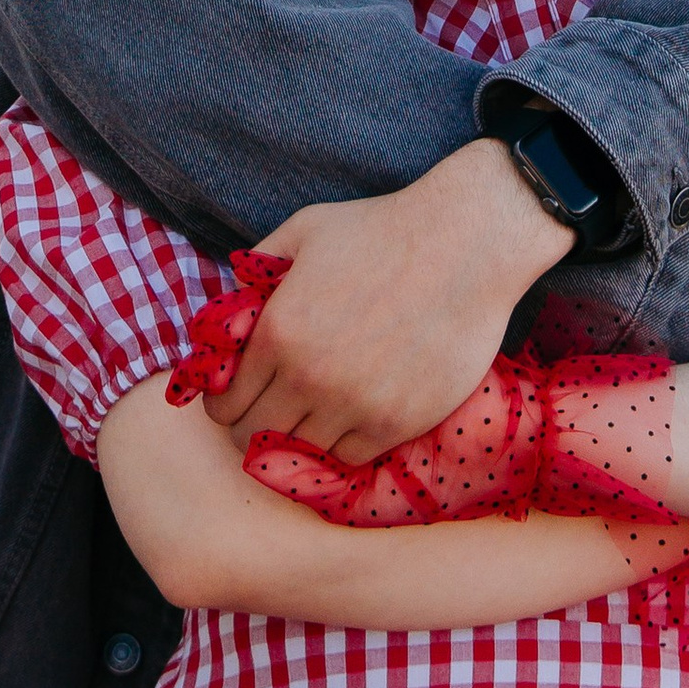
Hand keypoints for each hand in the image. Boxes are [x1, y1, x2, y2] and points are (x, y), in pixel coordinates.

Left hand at [204, 140, 571, 460]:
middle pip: (253, 438)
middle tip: (271, 408)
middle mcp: (308, 378)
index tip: (239, 395)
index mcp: (276, 333)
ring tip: (313, 411)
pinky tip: (349, 416)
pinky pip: (350, 458)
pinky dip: (342, 442)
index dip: (225, 402)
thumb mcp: (303, 231)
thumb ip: (257, 267)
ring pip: (301, 453)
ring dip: (299, 436)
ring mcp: (354, 406)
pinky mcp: (397, 423)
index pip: (224, 405)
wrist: (464, 245)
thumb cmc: (381, 230)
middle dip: (253, 425)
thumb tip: (232, 301)